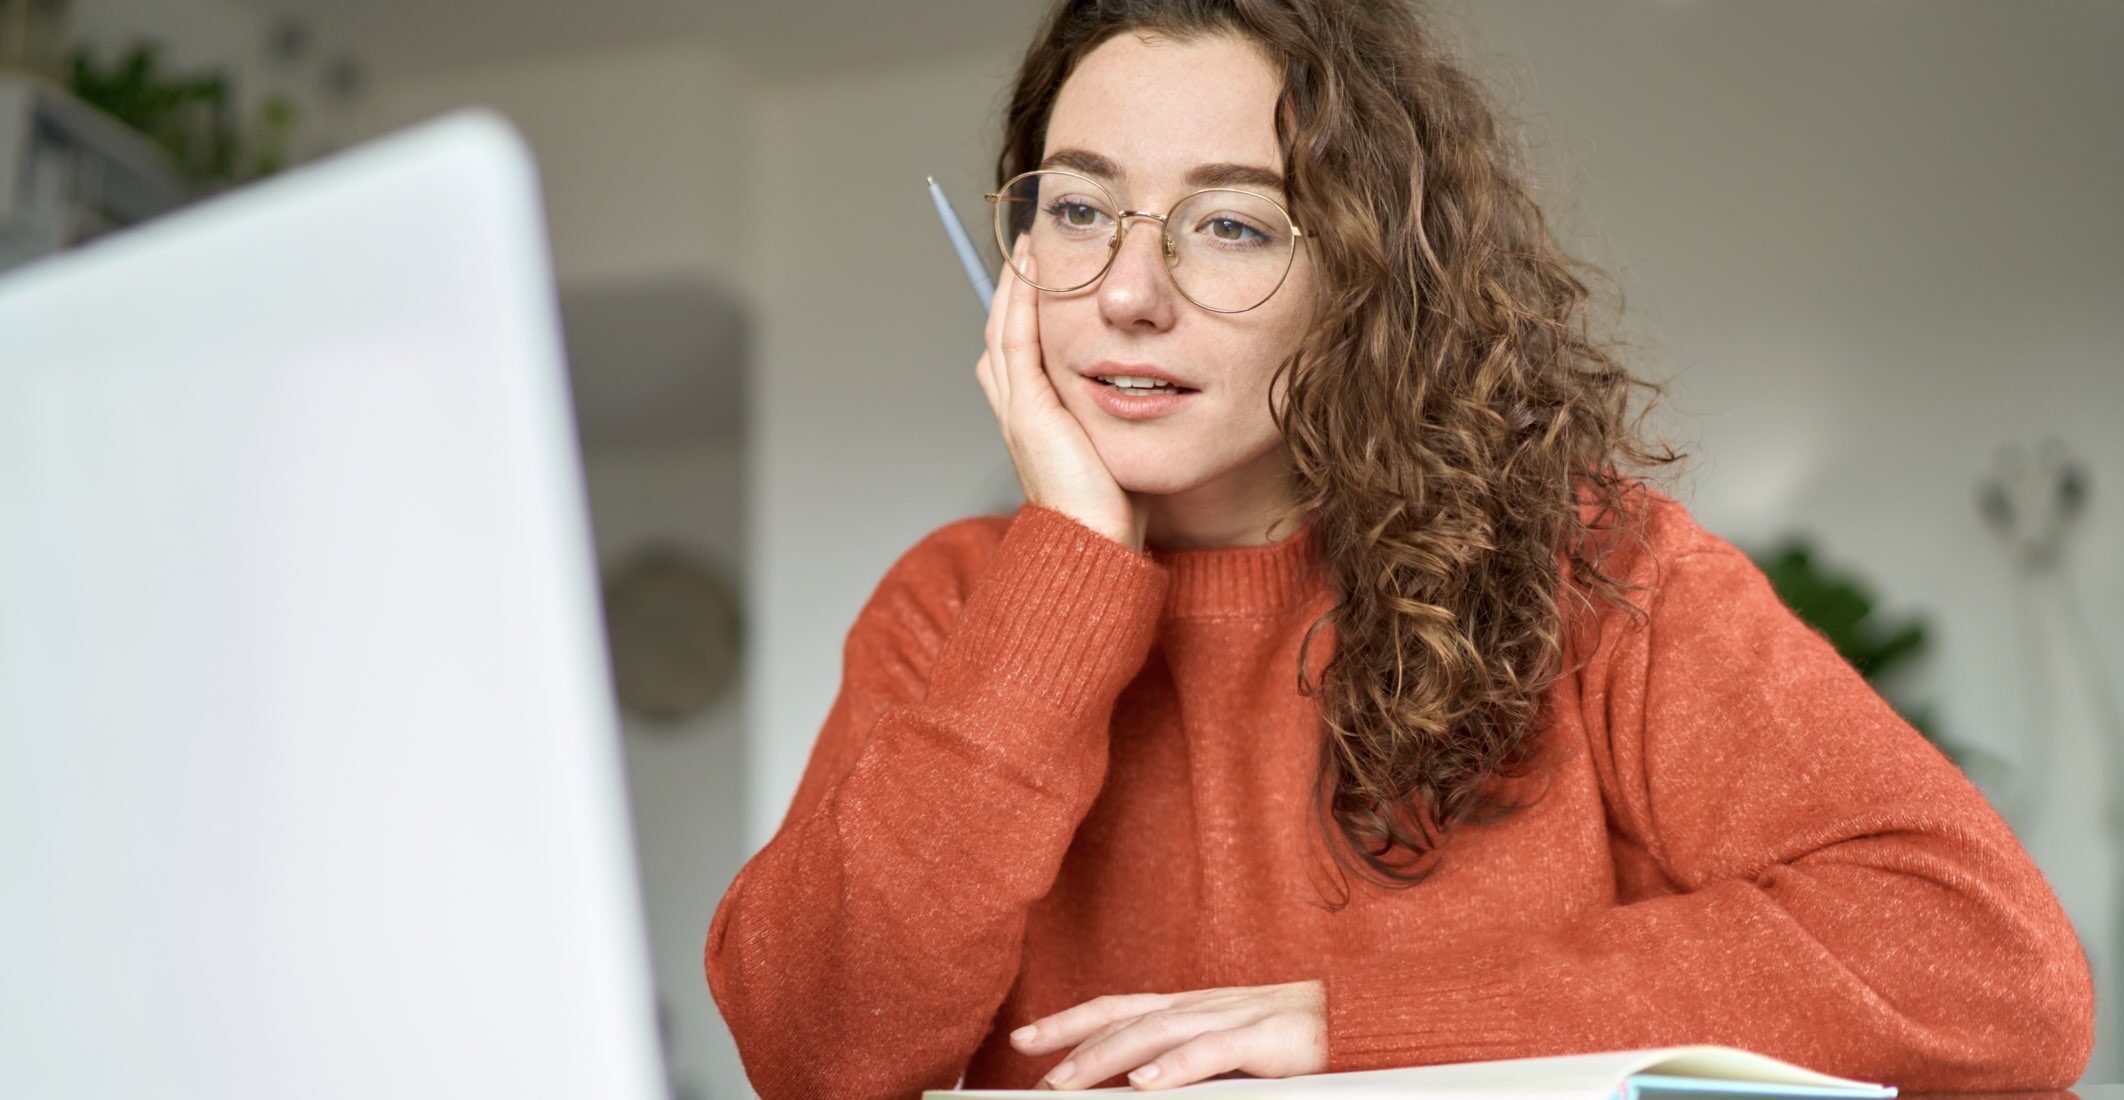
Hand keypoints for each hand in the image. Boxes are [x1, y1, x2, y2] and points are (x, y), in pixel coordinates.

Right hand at [975, 235, 1148, 550]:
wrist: (1097, 544)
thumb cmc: (1114, 511)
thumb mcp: (1117, 451)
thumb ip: (1121, 420)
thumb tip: (1153, 397)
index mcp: (1032, 419)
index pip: (1018, 352)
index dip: (1023, 311)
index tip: (1040, 276)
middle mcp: (1016, 410)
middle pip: (1001, 332)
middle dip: (1013, 287)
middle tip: (1027, 247)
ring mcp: (1016, 409)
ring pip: (1002, 329)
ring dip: (1013, 284)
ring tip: (1027, 246)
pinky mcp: (1028, 410)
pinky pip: (1015, 341)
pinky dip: (1019, 302)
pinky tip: (1030, 270)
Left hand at [1010, 980, 1327, 1090]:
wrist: (1369, 1016)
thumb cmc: (1301, 1038)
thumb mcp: (1234, 1048)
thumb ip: (1190, 1059)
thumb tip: (1138, 1084)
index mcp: (1194, 1006)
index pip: (1119, 1007)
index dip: (1069, 1020)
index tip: (1022, 1038)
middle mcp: (1205, 1004)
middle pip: (1124, 1016)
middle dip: (1070, 1041)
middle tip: (1029, 1068)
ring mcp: (1235, 1016)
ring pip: (1155, 1032)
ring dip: (1104, 1058)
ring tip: (1065, 1082)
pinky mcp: (1268, 1037)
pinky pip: (1213, 1051)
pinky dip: (1174, 1066)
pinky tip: (1143, 1084)